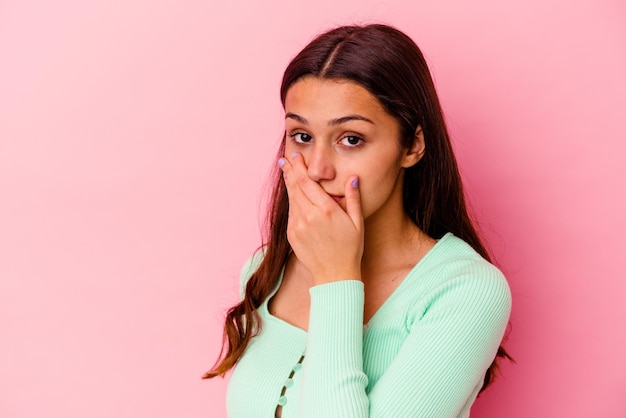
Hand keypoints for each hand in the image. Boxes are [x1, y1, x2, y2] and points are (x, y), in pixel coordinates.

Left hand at [278, 152, 363, 284]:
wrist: (335, 274)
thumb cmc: (350, 249)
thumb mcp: (357, 223)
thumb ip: (353, 199)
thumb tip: (353, 178)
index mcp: (326, 210)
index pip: (308, 182)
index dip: (300, 167)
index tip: (296, 157)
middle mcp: (309, 216)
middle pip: (295, 187)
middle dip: (290, 171)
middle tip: (286, 159)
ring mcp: (298, 226)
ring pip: (291, 199)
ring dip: (288, 184)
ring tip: (286, 171)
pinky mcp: (292, 234)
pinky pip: (291, 213)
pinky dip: (291, 200)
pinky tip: (292, 194)